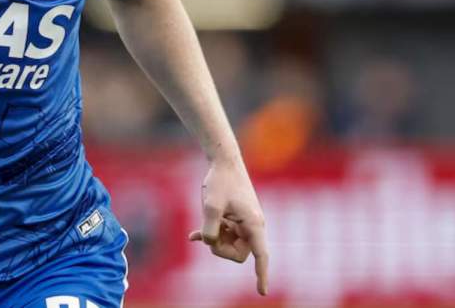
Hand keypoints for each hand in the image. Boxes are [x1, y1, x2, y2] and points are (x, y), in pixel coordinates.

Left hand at [188, 158, 269, 295]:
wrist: (223, 161)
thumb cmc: (220, 181)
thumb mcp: (211, 206)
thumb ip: (210, 228)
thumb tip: (209, 243)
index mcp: (254, 224)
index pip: (261, 255)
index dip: (262, 274)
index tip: (262, 292)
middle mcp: (252, 226)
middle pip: (239, 254)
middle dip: (220, 249)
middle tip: (205, 236)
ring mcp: (244, 223)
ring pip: (229, 245)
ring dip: (214, 240)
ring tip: (199, 230)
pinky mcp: (235, 219)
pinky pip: (224, 235)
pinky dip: (211, 234)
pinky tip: (193, 235)